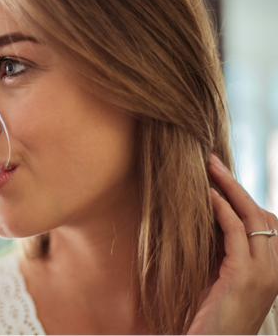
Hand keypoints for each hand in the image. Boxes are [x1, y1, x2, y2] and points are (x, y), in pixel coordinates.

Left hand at [188, 153, 277, 335]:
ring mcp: (264, 273)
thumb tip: (209, 221)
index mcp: (271, 269)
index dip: (244, 198)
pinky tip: (208, 195)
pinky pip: (236, 233)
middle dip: (237, 185)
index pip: (266, 223)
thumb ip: (223, 253)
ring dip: (230, 188)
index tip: (220, 177)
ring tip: (209, 167)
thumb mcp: (221, 279)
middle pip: (262, 214)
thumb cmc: (211, 317)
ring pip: (253, 217)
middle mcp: (274, 269)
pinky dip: (223, 209)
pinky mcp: (245, 277)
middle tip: (213, 162)